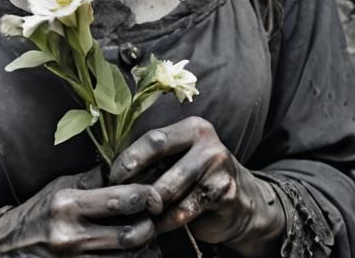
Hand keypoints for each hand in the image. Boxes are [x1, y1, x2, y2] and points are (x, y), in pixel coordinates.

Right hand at [0, 166, 163, 256]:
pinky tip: (135, 253)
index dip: (146, 197)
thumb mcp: (59, 188)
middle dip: (150, 226)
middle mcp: (70, 235)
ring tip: (150, 235)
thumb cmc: (37, 212)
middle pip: (130, 234)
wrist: (4, 249)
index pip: (120, 200)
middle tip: (156, 217)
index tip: (156, 193)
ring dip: (145, 248)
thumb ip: (92, 181)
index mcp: (67, 205)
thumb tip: (126, 166)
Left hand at [108, 117, 284, 257]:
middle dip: (140, 186)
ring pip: (171, 192)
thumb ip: (155, 161)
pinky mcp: (223, 196)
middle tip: (123, 200)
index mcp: (193, 128)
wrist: (241, 202)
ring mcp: (218, 171)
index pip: (154, 139)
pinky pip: (183, 213)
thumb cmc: (198, 177)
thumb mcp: (179, 159)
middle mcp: (208, 145)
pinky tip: (157, 226)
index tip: (113, 176)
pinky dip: (166, 222)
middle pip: (163, 165)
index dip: (131, 158)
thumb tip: (114, 173)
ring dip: (151, 208)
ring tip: (137, 214)